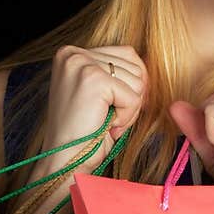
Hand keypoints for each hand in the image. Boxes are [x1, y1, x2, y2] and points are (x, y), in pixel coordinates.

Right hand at [41, 44, 148, 173]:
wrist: (64, 161)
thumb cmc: (85, 133)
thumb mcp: (102, 95)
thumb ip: (119, 74)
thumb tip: (149, 66)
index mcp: (73, 53)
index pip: (127, 54)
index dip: (132, 85)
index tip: (116, 108)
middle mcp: (74, 53)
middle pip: (135, 66)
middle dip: (131, 98)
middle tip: (108, 119)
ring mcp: (81, 64)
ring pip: (137, 81)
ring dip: (128, 110)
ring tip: (105, 122)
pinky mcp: (93, 80)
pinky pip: (133, 97)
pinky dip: (126, 117)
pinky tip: (107, 126)